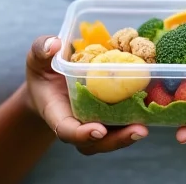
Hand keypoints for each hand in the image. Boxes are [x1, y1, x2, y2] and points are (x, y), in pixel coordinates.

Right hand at [25, 35, 148, 155]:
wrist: (50, 83)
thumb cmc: (42, 71)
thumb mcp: (36, 58)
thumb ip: (42, 50)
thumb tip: (55, 44)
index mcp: (56, 112)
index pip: (66, 129)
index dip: (82, 133)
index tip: (98, 129)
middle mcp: (75, 122)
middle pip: (95, 141)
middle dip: (116, 140)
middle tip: (137, 131)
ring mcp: (91, 122)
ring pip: (109, 137)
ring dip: (127, 135)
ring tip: (144, 127)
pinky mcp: (105, 115)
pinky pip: (118, 122)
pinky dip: (133, 119)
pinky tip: (149, 110)